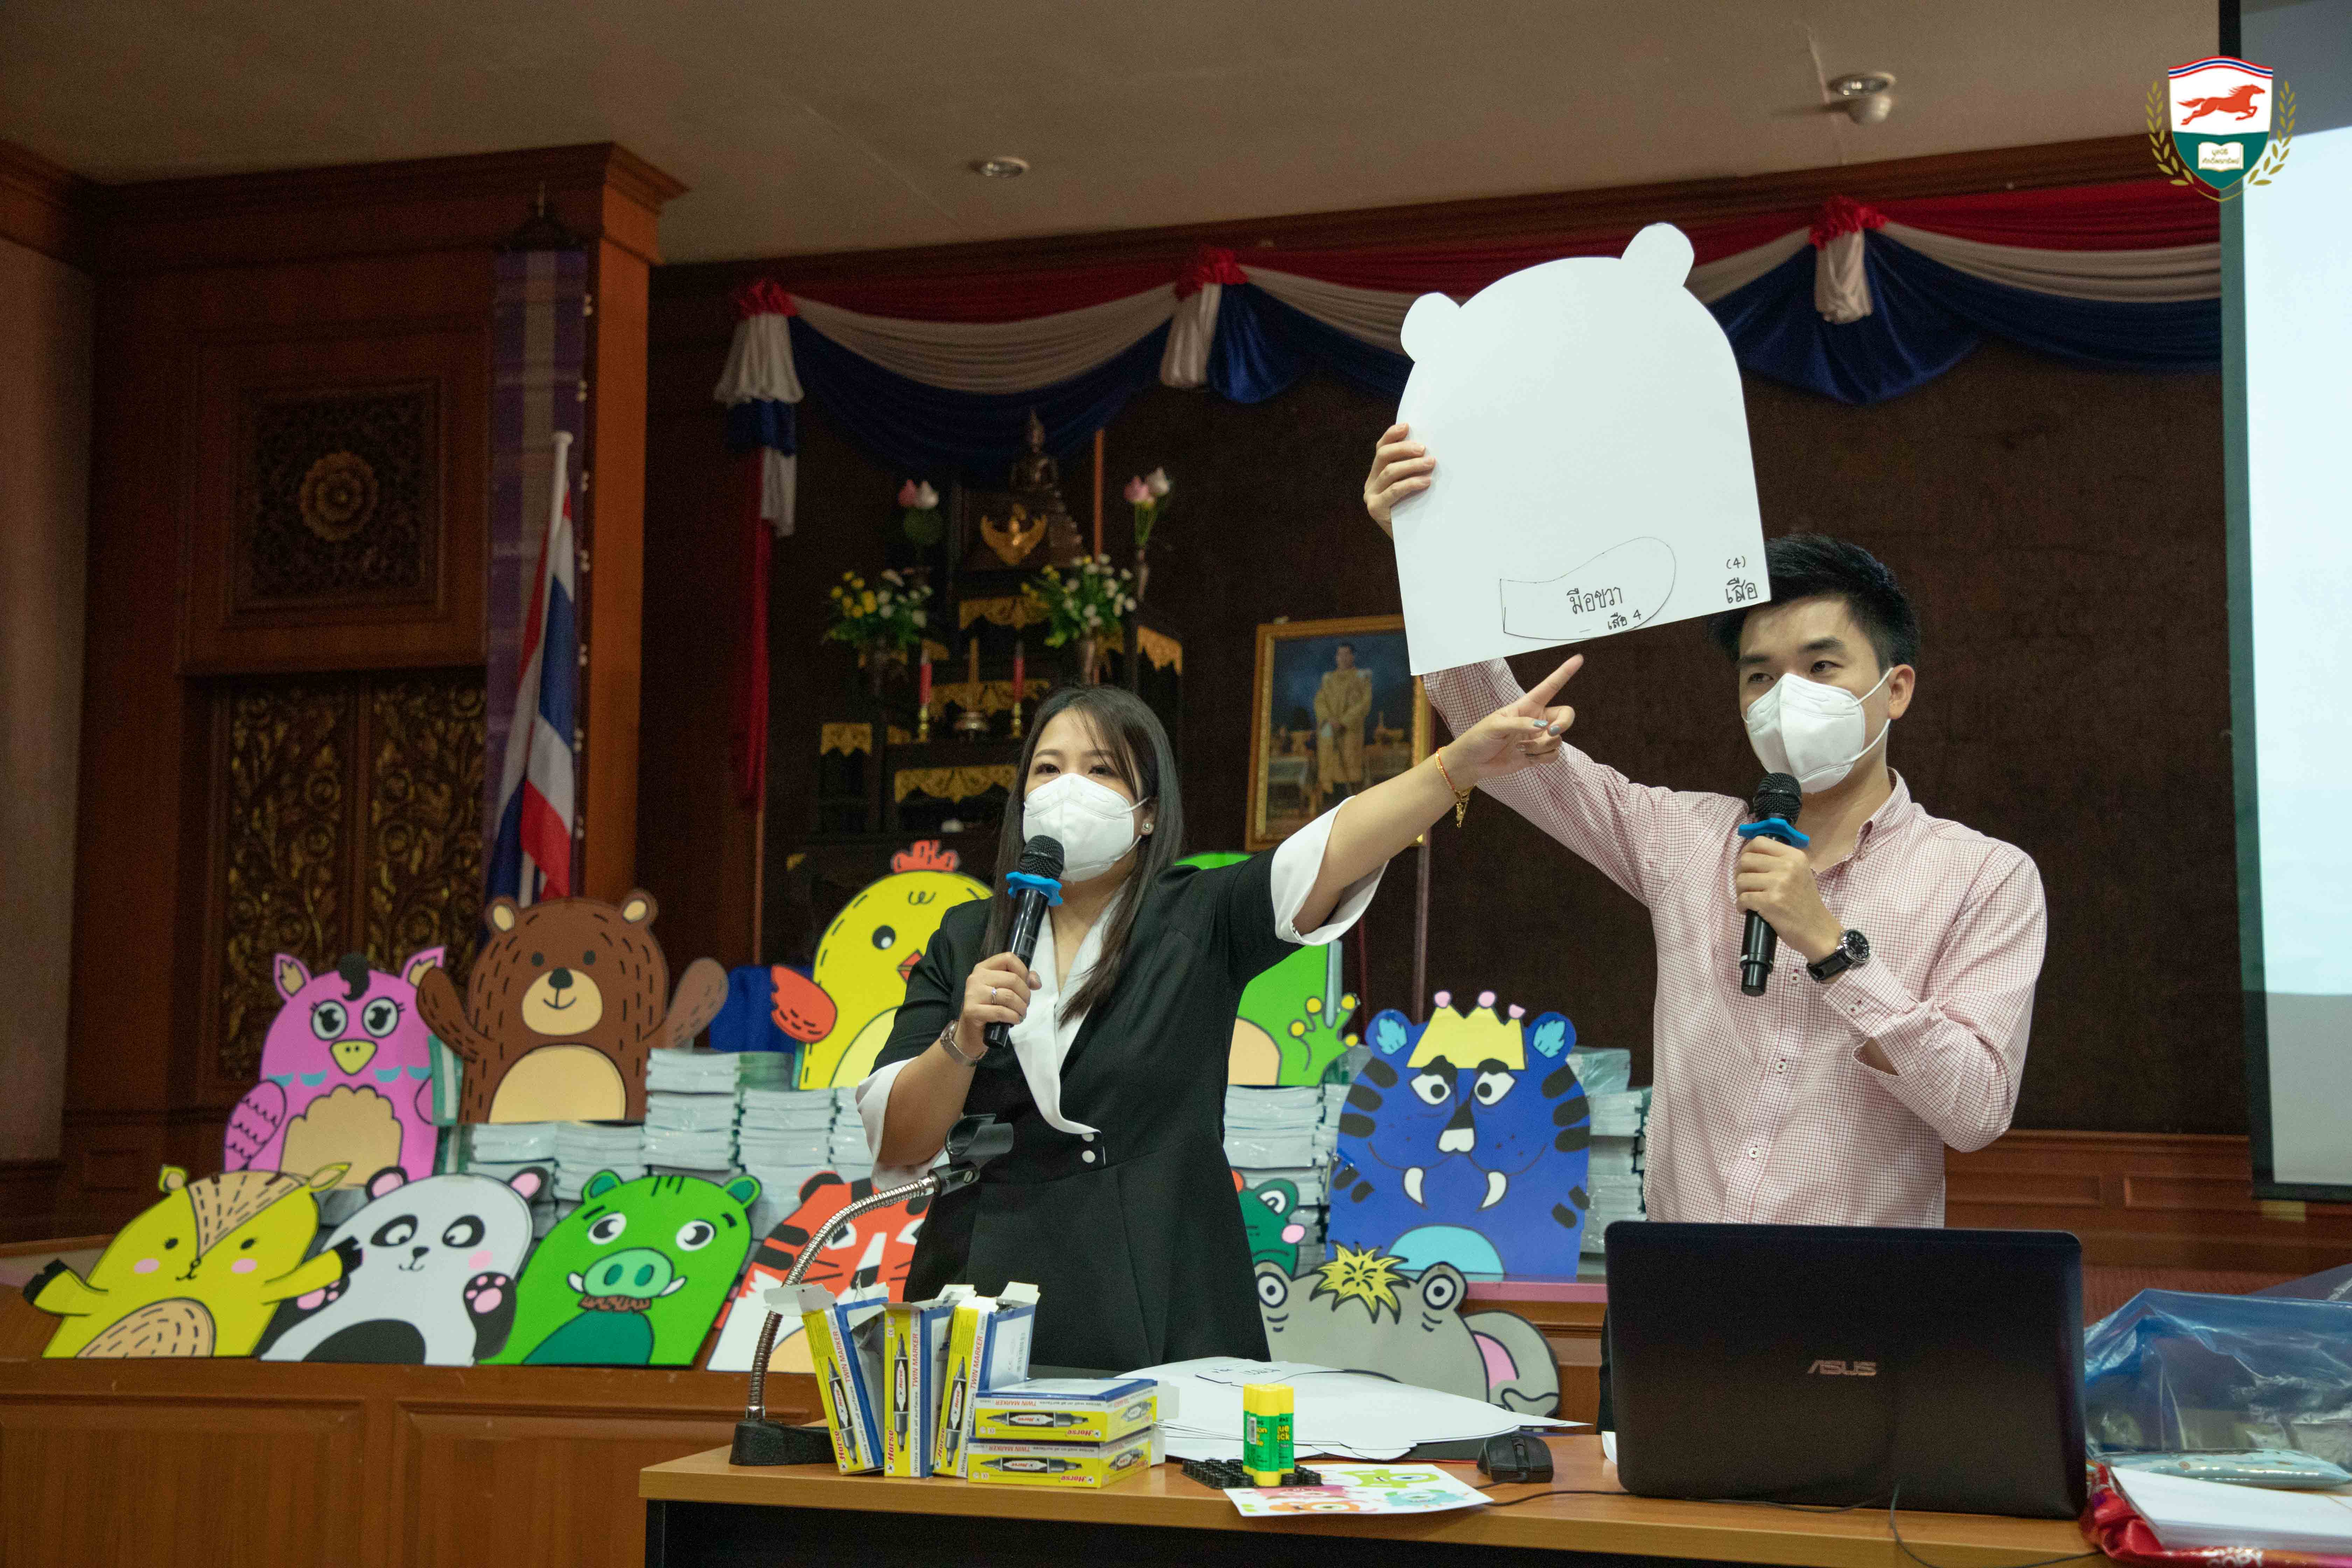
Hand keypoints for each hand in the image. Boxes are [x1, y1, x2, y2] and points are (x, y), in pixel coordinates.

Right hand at [955, 952, 1040, 1057]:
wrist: (970, 1032)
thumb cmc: (988, 1009)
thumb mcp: (1003, 991)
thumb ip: (1021, 981)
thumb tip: (1036, 982)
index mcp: (983, 968)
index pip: (1008, 958)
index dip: (1023, 971)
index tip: (1027, 985)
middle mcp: (976, 978)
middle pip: (1012, 979)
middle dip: (1025, 994)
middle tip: (1025, 1005)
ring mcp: (972, 994)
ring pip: (1009, 996)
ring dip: (1021, 1007)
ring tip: (1021, 1013)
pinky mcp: (972, 1011)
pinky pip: (1001, 1011)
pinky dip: (1013, 1017)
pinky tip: (1014, 1020)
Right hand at [1363, 421, 1432, 536]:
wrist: (1413, 543)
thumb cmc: (1417, 511)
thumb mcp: (1413, 487)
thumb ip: (1412, 470)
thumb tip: (1428, 448)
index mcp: (1377, 475)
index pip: (1381, 449)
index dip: (1392, 435)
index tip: (1407, 427)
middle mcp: (1370, 484)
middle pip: (1383, 456)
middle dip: (1404, 449)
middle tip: (1424, 449)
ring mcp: (1371, 497)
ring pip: (1390, 471)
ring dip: (1412, 465)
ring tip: (1431, 463)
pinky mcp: (1376, 509)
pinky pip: (1394, 490)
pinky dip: (1411, 483)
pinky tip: (1426, 481)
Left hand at [1439, 654, 1581, 783]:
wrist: (1472, 762)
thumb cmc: (1479, 737)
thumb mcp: (1495, 725)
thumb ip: (1520, 723)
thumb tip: (1542, 727)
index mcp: (1526, 705)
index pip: (1549, 686)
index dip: (1564, 673)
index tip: (1578, 659)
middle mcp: (1536, 720)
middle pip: (1564, 716)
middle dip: (1564, 723)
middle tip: (1551, 731)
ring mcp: (1537, 738)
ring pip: (1557, 739)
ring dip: (1541, 746)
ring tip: (1520, 748)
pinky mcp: (1537, 755)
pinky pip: (1553, 755)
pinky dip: (1541, 758)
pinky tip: (1525, 757)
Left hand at [1735, 839, 1842, 962]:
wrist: (1817, 930)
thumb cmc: (1804, 903)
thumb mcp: (1799, 873)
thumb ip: (1778, 861)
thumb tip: (1748, 854)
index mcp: (1794, 856)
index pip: (1759, 842)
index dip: (1746, 852)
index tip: (1746, 866)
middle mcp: (1787, 866)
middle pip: (1745, 860)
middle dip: (1740, 874)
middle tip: (1747, 886)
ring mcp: (1779, 884)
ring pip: (1741, 880)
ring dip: (1740, 892)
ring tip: (1750, 899)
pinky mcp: (1770, 902)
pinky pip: (1742, 898)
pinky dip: (1741, 906)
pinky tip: (1749, 910)